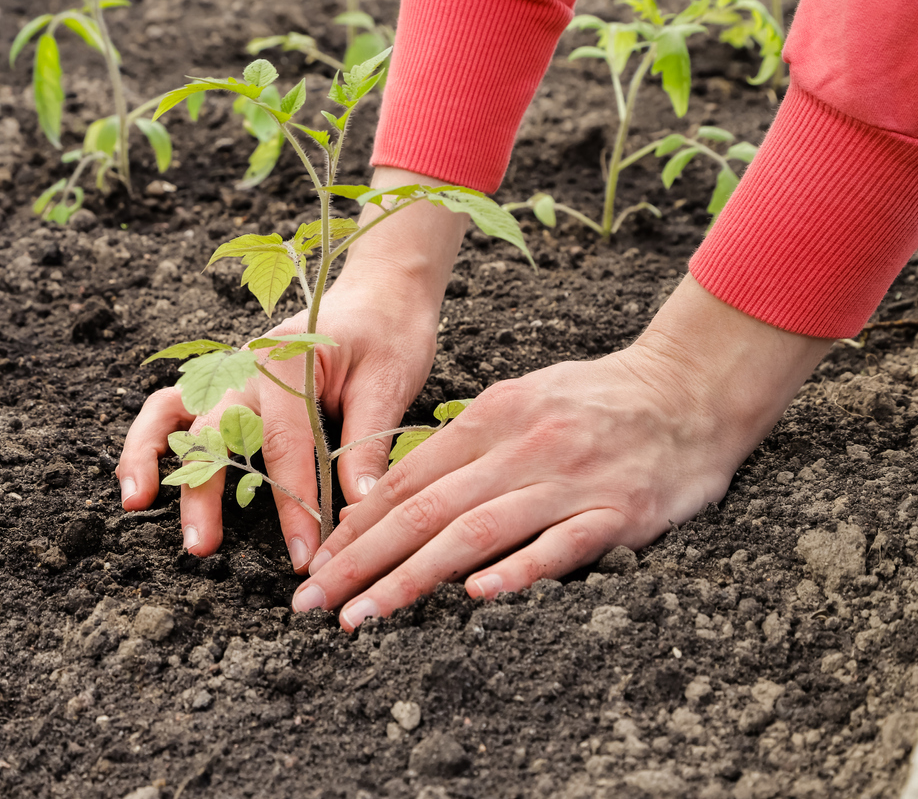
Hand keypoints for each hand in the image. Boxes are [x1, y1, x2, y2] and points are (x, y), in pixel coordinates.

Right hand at [115, 168, 468, 571]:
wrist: (381, 292)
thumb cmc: (388, 334)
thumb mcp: (389, 384)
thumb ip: (365, 447)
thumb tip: (357, 511)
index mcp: (287, 360)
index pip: (284, 445)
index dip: (293, 505)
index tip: (304, 554)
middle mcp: (245, 365)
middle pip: (213, 431)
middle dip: (204, 492)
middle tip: (202, 547)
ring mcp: (227, 374)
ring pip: (171, 413)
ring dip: (150, 457)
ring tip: (137, 502)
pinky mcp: (223, 386)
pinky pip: (171, 409)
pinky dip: (150, 441)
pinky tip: (141, 480)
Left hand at [292, 276, 833, 629]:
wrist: (692, 387)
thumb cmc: (596, 400)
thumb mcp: (520, 400)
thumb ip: (465, 444)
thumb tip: (402, 487)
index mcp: (490, 417)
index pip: (405, 480)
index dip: (354, 526)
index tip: (315, 565)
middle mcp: (519, 448)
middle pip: (423, 511)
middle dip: (358, 562)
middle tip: (311, 604)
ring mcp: (567, 482)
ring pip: (474, 533)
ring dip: (409, 579)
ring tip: (361, 616)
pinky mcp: (616, 514)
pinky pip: (559, 545)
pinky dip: (516, 571)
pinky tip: (475, 598)